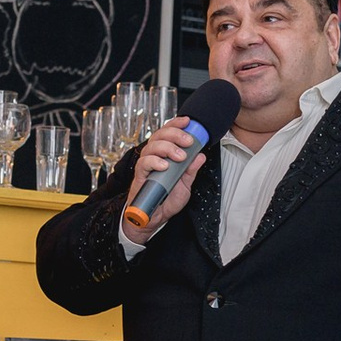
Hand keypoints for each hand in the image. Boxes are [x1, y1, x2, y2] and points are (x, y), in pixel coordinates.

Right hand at [120, 118, 209, 244]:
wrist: (153, 219)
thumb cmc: (166, 201)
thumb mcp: (185, 186)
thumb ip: (191, 171)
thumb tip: (201, 156)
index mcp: (165, 155)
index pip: (168, 134)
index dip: (176, 124)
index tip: (188, 121)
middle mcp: (155, 157)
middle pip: (160, 135)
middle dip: (175, 134)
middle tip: (188, 141)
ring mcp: (146, 166)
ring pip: (152, 146)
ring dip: (167, 147)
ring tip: (179, 156)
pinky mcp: (139, 176)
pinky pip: (144, 163)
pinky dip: (155, 161)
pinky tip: (165, 166)